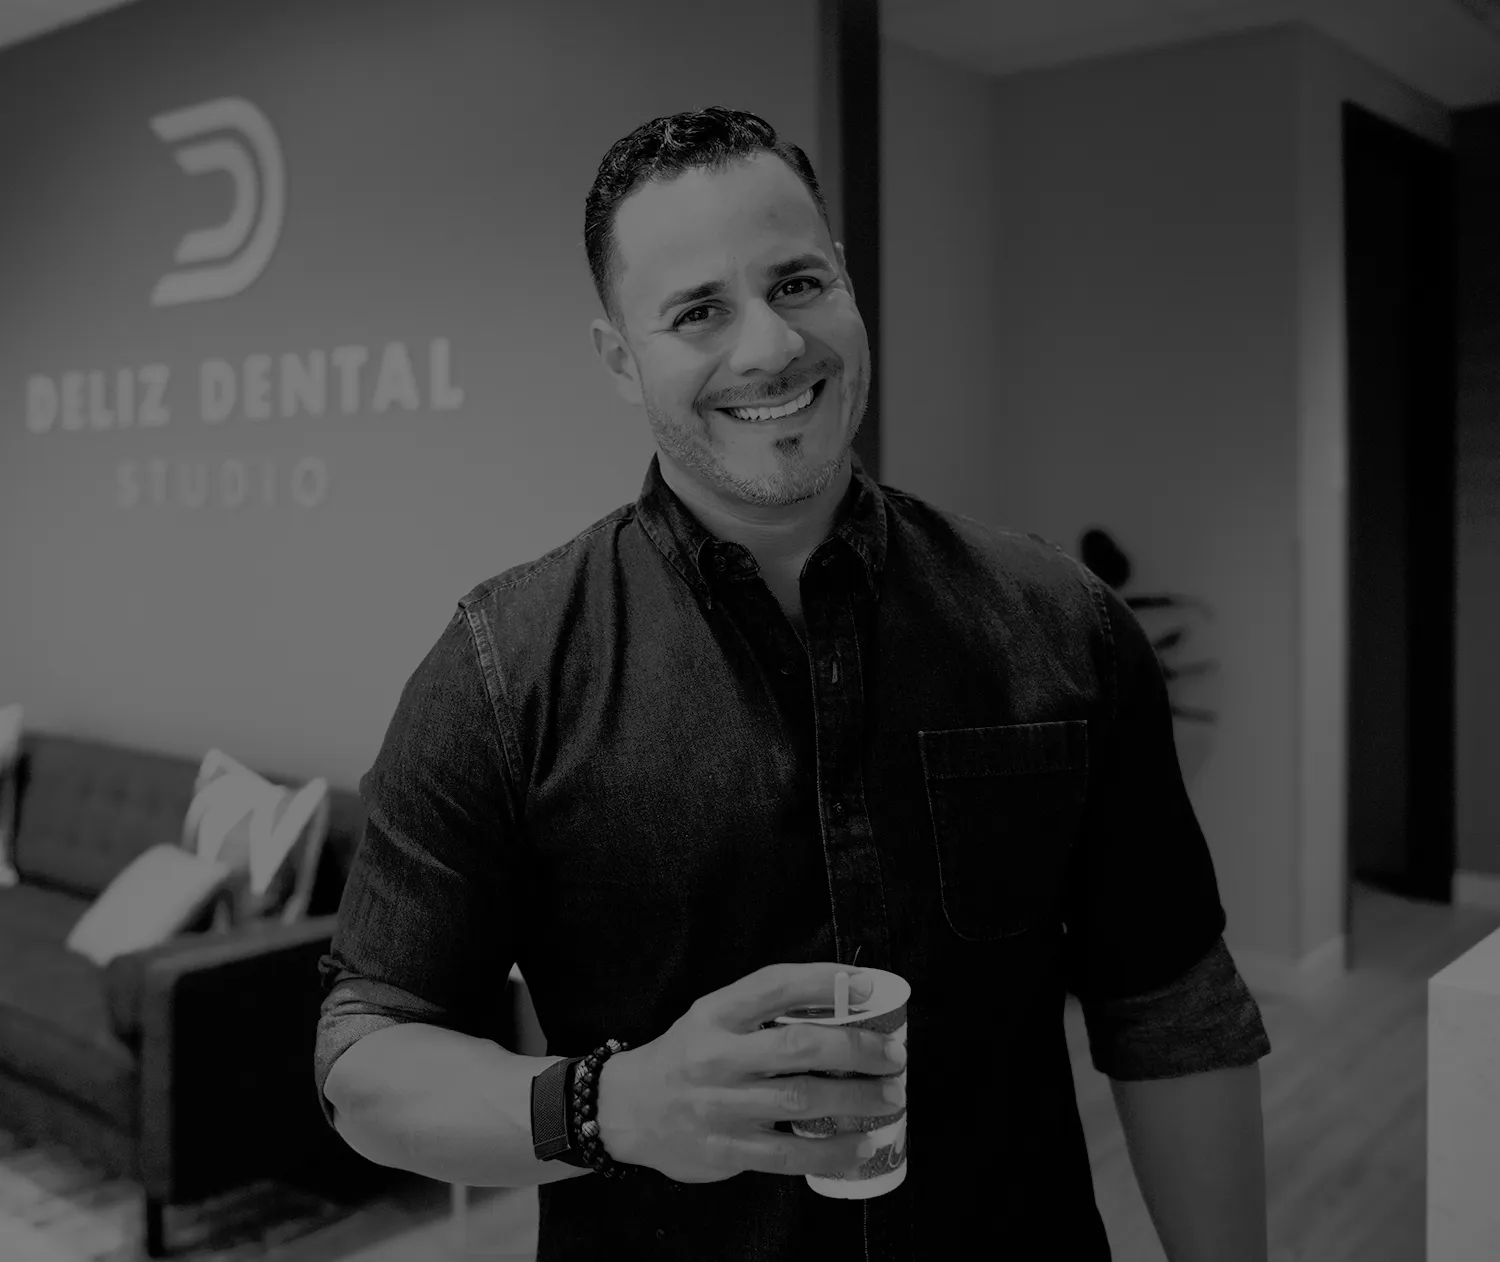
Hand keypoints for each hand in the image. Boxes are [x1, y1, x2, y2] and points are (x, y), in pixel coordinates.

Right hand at [595, 962, 903, 1182]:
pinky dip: (832, 1152)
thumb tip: (845, 1007)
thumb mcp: (712, 1017)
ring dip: (856, 1100)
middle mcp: (717, 1055)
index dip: (827, 982)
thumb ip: (764, 1012)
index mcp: (716, 1012)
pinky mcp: (726, 1151)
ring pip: (801, 1101)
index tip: (871, 984)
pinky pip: (789, 1154)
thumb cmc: (686, 1056)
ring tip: (890, 1097)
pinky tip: (861, 1147)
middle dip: (857, 1049)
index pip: (776, 985)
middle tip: (894, 1055)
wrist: (627, 1109)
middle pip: (798, 1047)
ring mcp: (720, 1106)